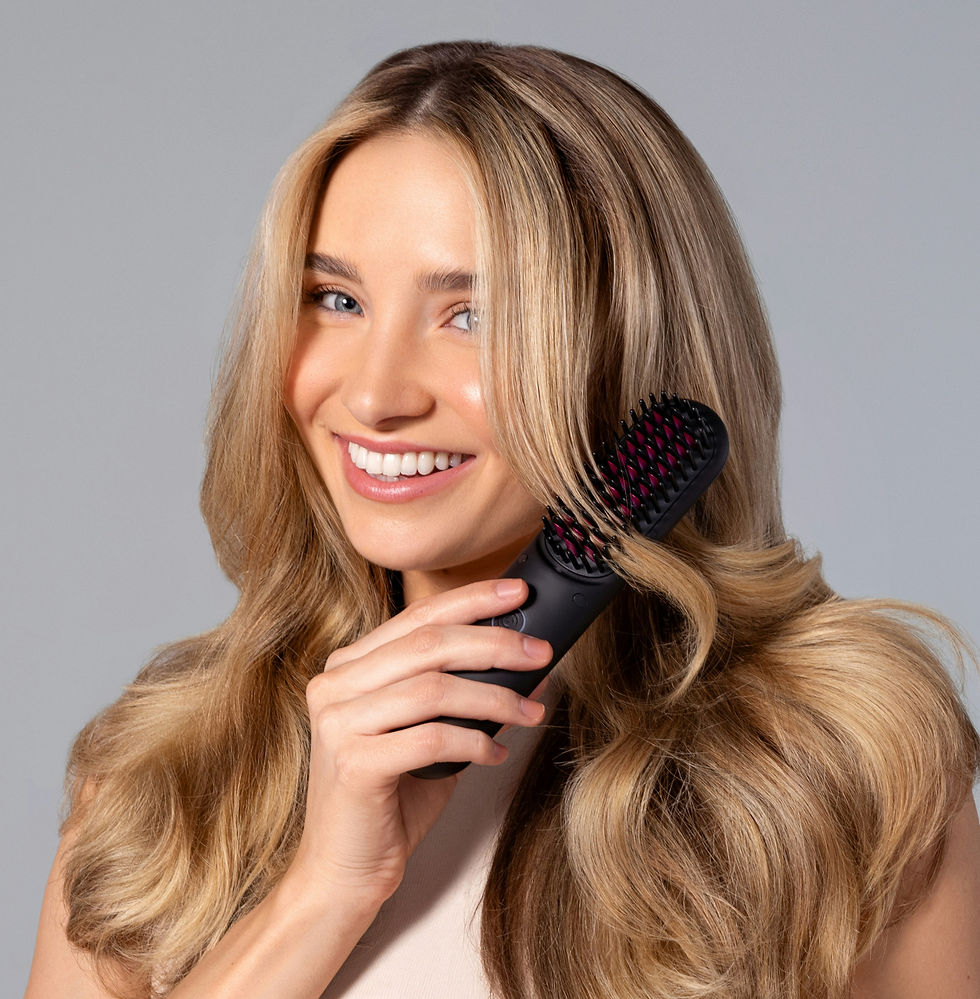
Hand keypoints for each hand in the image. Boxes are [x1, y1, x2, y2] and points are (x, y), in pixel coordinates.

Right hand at [284, 578, 551, 907]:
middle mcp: (335, 685)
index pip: (418, 617)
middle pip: (428, 644)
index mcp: (349, 666)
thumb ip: (464, 695)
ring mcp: (338, 722)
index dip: (472, 600)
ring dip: (495, 698)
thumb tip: (528, 664)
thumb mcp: (430, 733)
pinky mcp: (353, 764)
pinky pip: (430, 738)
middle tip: (540, 651)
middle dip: (494, 643)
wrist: (343, 870)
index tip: (519, 594)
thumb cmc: (390, 798)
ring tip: (531, 712)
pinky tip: (496, 754)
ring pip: (433, 688)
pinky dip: (474, 743)